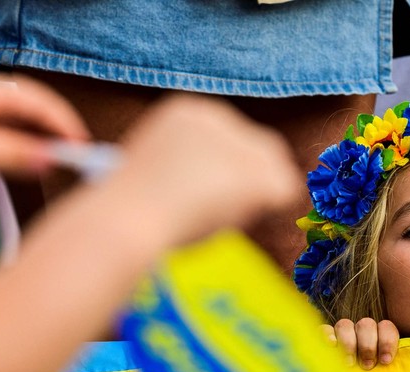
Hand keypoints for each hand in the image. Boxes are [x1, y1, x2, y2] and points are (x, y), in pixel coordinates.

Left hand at [0, 73, 88, 176]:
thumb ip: (13, 154)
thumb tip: (50, 160)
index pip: (40, 102)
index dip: (64, 124)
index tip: (82, 147)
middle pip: (37, 107)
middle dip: (59, 129)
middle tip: (78, 155)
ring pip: (26, 118)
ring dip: (45, 137)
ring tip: (62, 158)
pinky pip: (13, 129)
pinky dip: (28, 142)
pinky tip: (35, 158)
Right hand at [107, 96, 297, 247]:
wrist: (125, 221)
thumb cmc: (129, 211)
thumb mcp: (155, 172)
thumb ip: (188, 168)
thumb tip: (218, 187)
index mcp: (185, 112)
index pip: (229, 139)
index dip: (222, 172)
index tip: (197, 197)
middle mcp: (216, 115)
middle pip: (258, 149)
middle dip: (243, 183)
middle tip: (211, 211)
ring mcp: (238, 139)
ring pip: (273, 169)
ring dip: (252, 197)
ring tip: (213, 216)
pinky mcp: (255, 169)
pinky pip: (284, 190)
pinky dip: (267, 209)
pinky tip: (232, 219)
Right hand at [326, 318, 400, 369]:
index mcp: (380, 338)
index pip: (386, 327)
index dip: (387, 341)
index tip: (386, 362)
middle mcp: (361, 333)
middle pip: (366, 324)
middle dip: (368, 345)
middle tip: (368, 366)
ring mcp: (341, 336)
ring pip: (345, 325)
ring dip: (348, 343)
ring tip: (349, 364)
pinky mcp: (322, 341)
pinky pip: (324, 330)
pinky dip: (327, 336)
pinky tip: (330, 348)